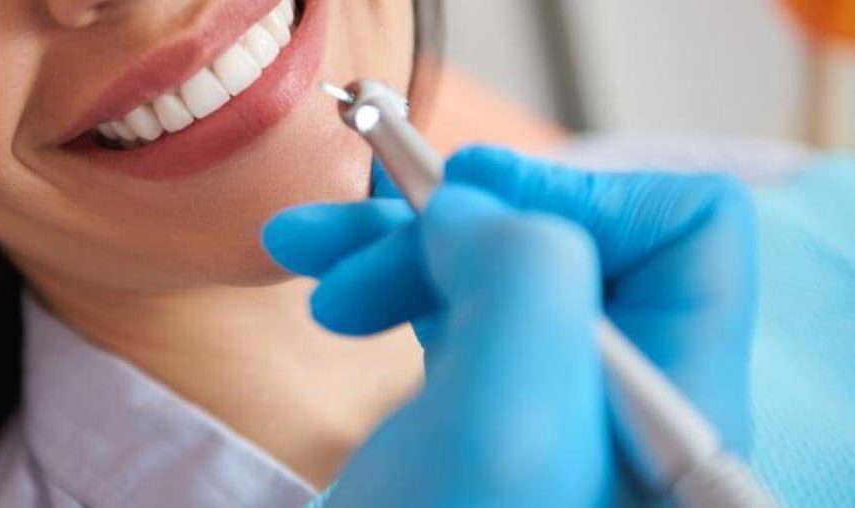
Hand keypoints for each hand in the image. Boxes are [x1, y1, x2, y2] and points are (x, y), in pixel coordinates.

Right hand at [262, 146, 757, 505]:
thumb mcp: (501, 434)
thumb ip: (525, 285)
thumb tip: (471, 210)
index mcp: (672, 412)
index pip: (685, 236)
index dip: (569, 197)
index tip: (457, 209)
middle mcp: (624, 407)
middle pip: (574, 240)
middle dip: (451, 225)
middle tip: (351, 252)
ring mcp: (552, 409)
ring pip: (498, 264)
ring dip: (398, 243)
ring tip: (309, 254)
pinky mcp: (486, 410)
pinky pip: (455, 304)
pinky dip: (390, 275)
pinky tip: (331, 281)